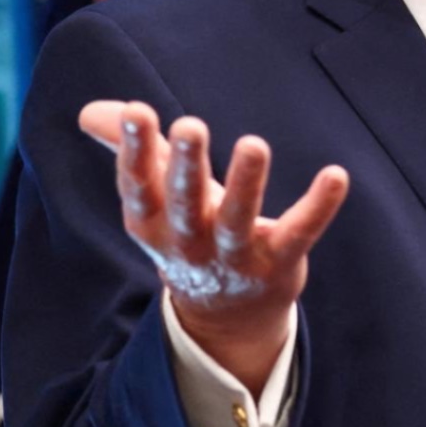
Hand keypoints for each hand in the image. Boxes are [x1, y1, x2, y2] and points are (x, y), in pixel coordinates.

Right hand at [79, 100, 348, 396]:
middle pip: (185, 203)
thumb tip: (89, 111)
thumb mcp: (158, 199)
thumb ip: (133, 149)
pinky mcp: (279, 263)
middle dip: (185, 165)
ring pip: (238, 220)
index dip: (135, 150)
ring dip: (245, 183)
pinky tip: (336, 175)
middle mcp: (190, 242)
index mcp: (154, 222)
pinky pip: (300, 233)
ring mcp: (235, 256)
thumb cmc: (191, 234)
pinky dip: (319, 206)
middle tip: (189, 126)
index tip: (139, 111)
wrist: (226, 316)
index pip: (139, 185)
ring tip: (253, 144)